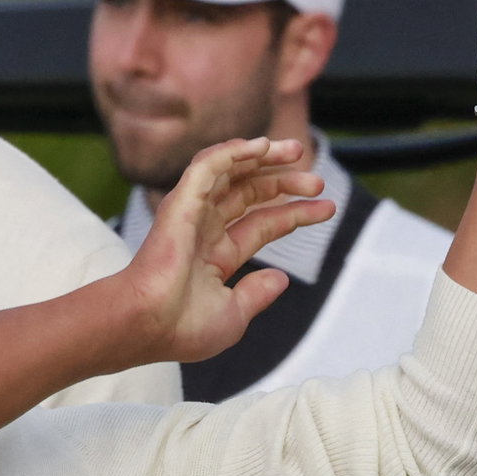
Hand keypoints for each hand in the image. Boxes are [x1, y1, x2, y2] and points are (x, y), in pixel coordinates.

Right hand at [122, 137, 334, 363]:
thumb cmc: (181, 328)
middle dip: (284, 182)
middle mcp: (204, 230)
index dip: (295, 214)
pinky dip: (233, 152)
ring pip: (230, 171)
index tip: (327, 208)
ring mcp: (192, 213)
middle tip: (317, 180)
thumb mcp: (234, 315)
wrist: (149, 324)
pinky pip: (208, 166)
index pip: (262, 225)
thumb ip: (257, 294)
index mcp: (215, 255)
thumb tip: (281, 278)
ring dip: (263, 157)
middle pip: (249, 193)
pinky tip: (261, 147)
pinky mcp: (182, 202)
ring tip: (295, 149)